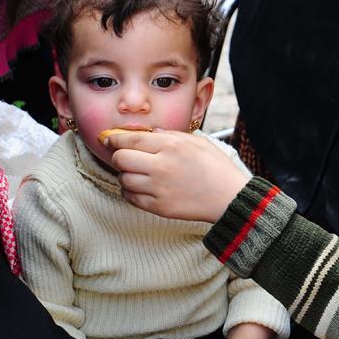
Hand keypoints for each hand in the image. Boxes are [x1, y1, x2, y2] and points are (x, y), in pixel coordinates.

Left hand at [106, 130, 249, 221]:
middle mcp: (161, 166)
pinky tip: (142, 187)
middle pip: (120, 158)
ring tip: (138, 173)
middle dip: (118, 156)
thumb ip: (170, 135)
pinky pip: (130, 197)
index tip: (108, 138)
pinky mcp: (158, 206)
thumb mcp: (196, 142)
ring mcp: (158, 188)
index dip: (114, 138)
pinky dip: (131, 191)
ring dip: (126, 175)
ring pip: (123, 178)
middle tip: (123, 156)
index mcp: (171, 145)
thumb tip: (148, 132)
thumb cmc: (215, 167)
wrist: (229, 198)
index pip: (130, 139)